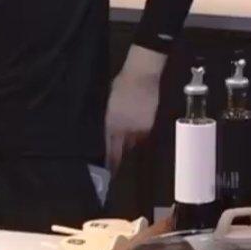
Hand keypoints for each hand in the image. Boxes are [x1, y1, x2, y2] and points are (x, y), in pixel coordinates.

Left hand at [105, 45, 165, 171]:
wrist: (141, 78)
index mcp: (111, 124)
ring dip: (126, 144)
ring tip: (121, 143)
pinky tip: (132, 130)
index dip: (107, 161)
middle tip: (110, 165)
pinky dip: (136, 136)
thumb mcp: (105, 103)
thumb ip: (105, 119)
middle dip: (116, 157)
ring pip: (131, 143)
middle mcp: (124, 130)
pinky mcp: (149, 126)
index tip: (105, 171)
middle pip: (120, 150)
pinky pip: (140, 136)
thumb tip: (102, 131)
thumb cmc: (118, 86)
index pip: (108, 148)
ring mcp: (138, 129)